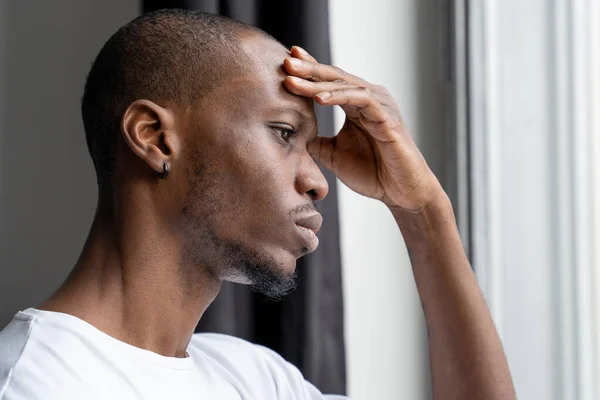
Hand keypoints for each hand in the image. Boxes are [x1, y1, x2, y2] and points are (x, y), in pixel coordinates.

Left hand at [283, 46, 442, 212]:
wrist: (400, 191)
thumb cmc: (372, 172)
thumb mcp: (333, 155)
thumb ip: (315, 142)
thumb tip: (291, 135)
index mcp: (356, 105)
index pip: (330, 81)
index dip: (309, 70)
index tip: (286, 62)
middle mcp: (369, 98)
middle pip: (335, 76)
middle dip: (309, 69)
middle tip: (286, 63)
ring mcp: (379, 105)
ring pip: (345, 84)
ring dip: (317, 82)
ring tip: (293, 80)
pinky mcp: (387, 116)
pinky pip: (361, 99)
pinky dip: (339, 96)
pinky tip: (319, 98)